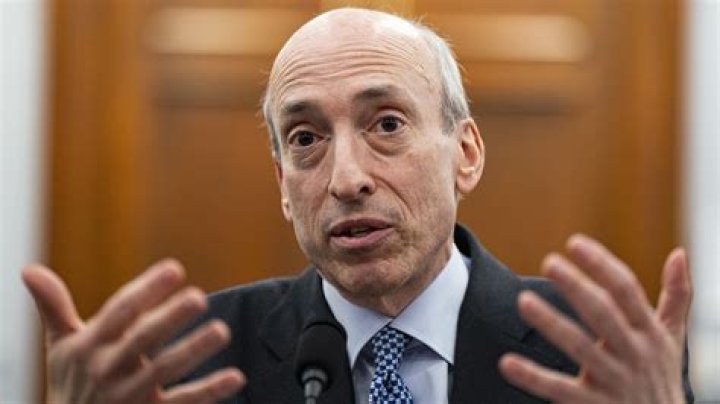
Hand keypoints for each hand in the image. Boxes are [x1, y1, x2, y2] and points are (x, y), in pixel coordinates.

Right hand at [22, 259, 244, 403]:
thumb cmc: (72, 382)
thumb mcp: (60, 346)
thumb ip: (53, 307)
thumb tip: (29, 269)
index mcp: (90, 346)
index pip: (120, 312)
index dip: (147, 289)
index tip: (175, 269)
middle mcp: (109, 370)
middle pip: (141, 340)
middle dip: (169, 319)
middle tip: (199, 298)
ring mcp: (130, 396)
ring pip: (164, 372)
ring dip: (193, 351)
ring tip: (221, 331)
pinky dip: (209, 391)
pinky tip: (236, 377)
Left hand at [499, 234, 690, 403]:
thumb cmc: (662, 377)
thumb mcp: (674, 338)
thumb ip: (677, 296)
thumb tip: (679, 253)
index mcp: (650, 332)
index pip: (626, 291)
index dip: (601, 265)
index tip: (574, 243)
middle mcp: (633, 353)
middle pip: (603, 314)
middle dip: (577, 288)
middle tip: (549, 262)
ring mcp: (613, 381)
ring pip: (580, 347)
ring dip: (551, 323)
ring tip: (523, 301)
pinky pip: (559, 389)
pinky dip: (533, 377)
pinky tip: (507, 362)